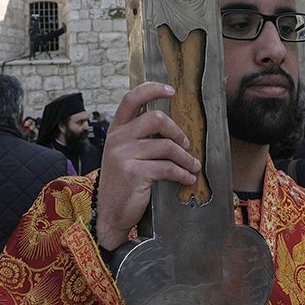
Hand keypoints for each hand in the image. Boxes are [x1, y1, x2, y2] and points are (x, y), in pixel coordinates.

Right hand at [96, 82, 199, 251]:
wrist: (111, 214)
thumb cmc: (123, 183)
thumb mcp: (125, 155)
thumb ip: (140, 138)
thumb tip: (173, 129)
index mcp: (116, 130)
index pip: (132, 99)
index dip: (152, 90)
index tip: (171, 90)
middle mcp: (118, 138)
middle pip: (156, 119)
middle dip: (177, 132)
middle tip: (186, 145)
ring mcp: (124, 155)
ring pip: (167, 146)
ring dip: (185, 158)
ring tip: (193, 166)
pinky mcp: (133, 173)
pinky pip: (167, 168)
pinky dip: (182, 173)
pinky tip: (188, 179)